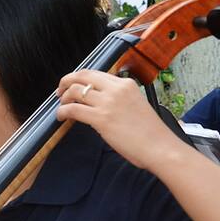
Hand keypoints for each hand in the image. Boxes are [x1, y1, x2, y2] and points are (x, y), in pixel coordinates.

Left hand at [56, 70, 184, 170]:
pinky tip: (61, 117)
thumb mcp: (135, 104)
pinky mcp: (101, 118)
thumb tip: (96, 101)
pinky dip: (62, 111)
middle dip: (66, 82)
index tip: (71, 85)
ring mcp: (108, 103)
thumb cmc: (150, 132)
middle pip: (82, 76)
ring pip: (75, 91)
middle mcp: (116, 89)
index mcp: (126, 84)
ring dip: (63, 98)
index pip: (95, 74)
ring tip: (62, 107)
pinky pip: (73, 109)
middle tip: (60, 92)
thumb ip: (117, 99)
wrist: (160, 147)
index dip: (78, 78)